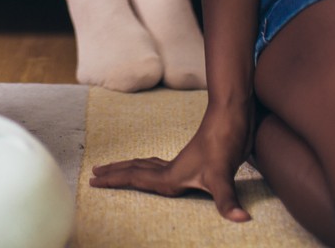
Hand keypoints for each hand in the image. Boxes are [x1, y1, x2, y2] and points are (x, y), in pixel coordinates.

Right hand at [89, 106, 253, 222]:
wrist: (233, 114)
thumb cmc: (226, 141)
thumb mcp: (224, 175)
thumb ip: (227, 200)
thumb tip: (241, 219)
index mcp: (171, 175)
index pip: (134, 178)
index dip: (113, 180)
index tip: (93, 180)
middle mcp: (172, 169)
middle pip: (135, 169)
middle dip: (115, 173)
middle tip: (94, 174)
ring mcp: (182, 162)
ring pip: (147, 166)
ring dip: (129, 168)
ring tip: (116, 170)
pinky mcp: (193, 160)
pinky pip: (161, 165)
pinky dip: (150, 167)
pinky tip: (157, 170)